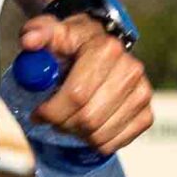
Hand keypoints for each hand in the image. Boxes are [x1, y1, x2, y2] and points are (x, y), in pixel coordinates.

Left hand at [17, 12, 152, 155]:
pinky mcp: (147, 114)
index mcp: (107, 49)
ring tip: (69, 119)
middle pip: (88, 118)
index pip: (76, 95)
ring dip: (77, 134)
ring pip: (100, 135)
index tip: (38, 112)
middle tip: (52, 119)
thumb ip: (38, 32)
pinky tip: (87, 126)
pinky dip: (96, 142)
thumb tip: (29, 41)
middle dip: (63, 124)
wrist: (100, 48)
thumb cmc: (73, 44)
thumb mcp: (53, 33)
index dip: (52, 110)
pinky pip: (115, 143)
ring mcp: (142, 93)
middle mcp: (131, 70)